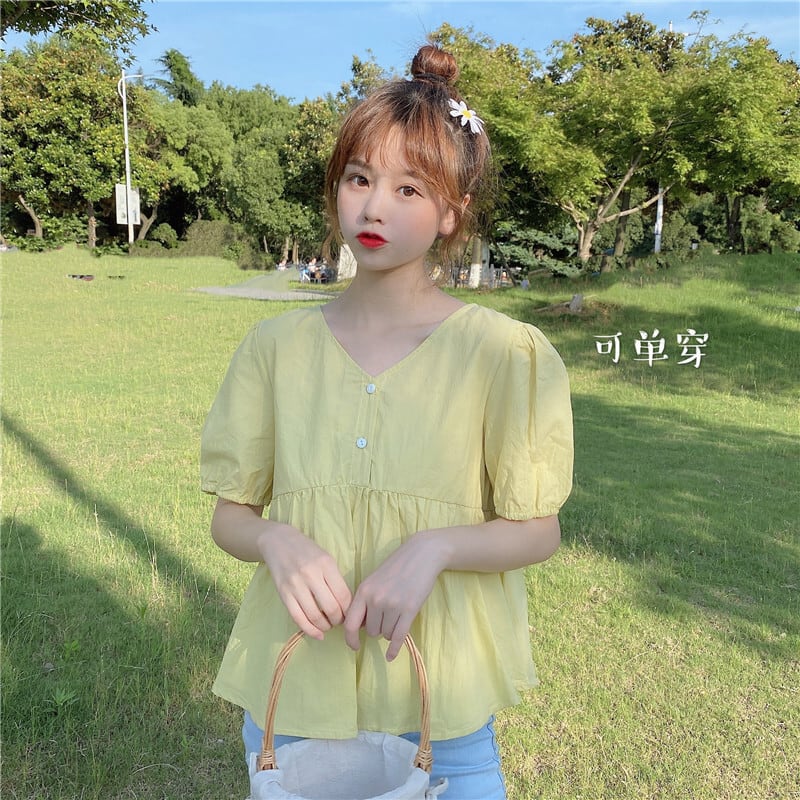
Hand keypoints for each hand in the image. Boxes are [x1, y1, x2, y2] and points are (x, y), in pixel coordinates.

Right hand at [258, 525, 352, 640]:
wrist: (278, 542)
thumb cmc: (307, 551)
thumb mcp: (326, 558)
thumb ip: (336, 579)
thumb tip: (347, 605)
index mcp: (326, 564)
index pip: (343, 595)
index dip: (349, 610)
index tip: (349, 614)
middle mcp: (311, 575)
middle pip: (331, 608)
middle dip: (339, 620)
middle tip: (339, 621)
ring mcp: (295, 585)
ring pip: (315, 616)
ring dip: (325, 626)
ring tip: (328, 625)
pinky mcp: (283, 593)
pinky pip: (298, 618)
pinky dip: (310, 630)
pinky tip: (317, 634)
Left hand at [343, 533, 443, 660]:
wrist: (422, 555)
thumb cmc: (397, 566)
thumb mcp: (374, 580)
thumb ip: (365, 601)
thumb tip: (359, 626)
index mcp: (363, 591)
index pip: (350, 623)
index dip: (350, 639)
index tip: (354, 646)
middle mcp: (376, 600)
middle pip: (371, 631)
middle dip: (378, 628)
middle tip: (387, 616)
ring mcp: (392, 605)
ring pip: (386, 633)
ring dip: (391, 630)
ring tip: (398, 613)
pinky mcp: (409, 610)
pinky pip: (398, 636)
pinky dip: (394, 649)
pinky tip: (390, 656)